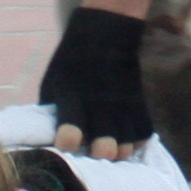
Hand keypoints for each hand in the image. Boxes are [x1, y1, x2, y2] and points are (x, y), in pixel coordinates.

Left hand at [38, 5, 151, 159]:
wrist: (105, 34)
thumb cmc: (72, 60)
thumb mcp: (54, 81)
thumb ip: (52, 110)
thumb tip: (47, 138)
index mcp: (73, 97)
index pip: (71, 130)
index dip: (68, 143)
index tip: (67, 144)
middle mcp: (99, 105)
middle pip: (105, 146)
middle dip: (99, 156)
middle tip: (92, 155)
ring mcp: (122, 106)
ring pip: (127, 144)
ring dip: (117, 151)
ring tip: (109, 149)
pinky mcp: (138, 103)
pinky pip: (143, 133)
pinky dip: (135, 142)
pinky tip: (125, 139)